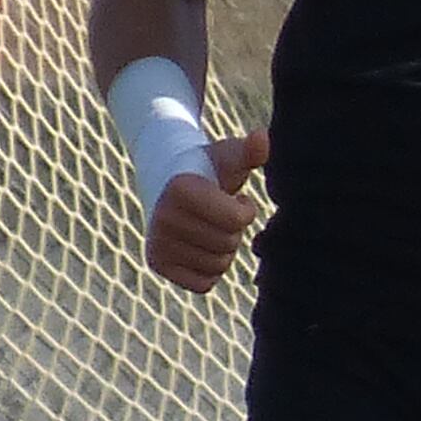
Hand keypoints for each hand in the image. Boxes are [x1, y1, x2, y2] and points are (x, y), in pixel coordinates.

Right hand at [145, 127, 267, 292]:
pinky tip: (201, 245)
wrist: (170, 183)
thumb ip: (249, 151)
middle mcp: (162, 216)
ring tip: (209, 226)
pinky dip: (210, 269)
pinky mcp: (157, 264)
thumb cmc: (207, 169)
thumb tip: (263, 137)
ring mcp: (157, 242)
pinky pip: (204, 283)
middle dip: (233, 230)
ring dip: (223, 249)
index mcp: (180, 188)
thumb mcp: (229, 158)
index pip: (235, 220)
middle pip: (227, 244)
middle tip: (219, 212)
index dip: (244, 210)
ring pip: (218, 265)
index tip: (233, 197)